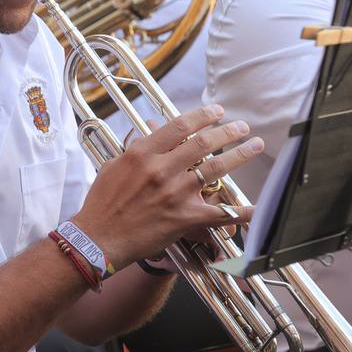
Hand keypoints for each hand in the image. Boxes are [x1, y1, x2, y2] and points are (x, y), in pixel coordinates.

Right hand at [71, 104, 262, 263]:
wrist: (97, 239)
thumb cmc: (101, 205)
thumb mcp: (112, 167)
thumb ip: (133, 151)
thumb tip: (147, 136)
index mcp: (142, 153)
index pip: (179, 126)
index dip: (203, 116)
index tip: (217, 111)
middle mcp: (161, 169)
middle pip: (203, 143)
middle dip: (227, 131)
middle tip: (241, 127)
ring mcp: (175, 193)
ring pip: (215, 169)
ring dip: (239, 155)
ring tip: (253, 145)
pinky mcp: (184, 217)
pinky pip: (218, 213)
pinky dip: (239, 211)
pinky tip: (254, 207)